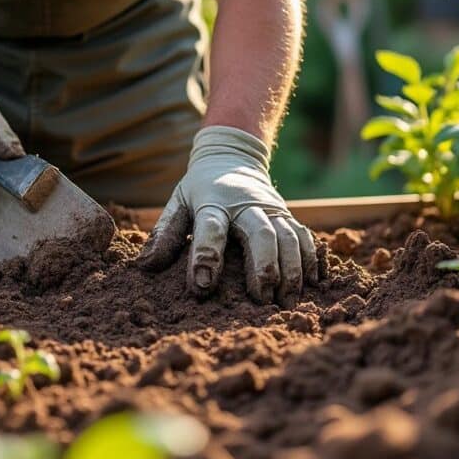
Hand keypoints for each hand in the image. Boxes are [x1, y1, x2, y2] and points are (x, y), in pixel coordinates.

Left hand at [136, 126, 318, 304]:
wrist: (232, 156)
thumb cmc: (200, 189)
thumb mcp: (177, 203)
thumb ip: (165, 233)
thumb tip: (145, 267)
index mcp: (212, 202)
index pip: (210, 229)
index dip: (206, 258)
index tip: (202, 288)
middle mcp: (246, 204)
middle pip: (261, 233)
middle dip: (264, 267)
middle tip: (262, 299)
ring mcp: (271, 208)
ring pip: (289, 237)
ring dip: (292, 270)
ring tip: (286, 302)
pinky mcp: (288, 214)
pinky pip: (304, 236)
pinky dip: (311, 259)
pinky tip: (313, 283)